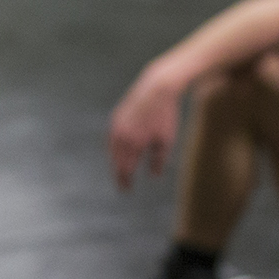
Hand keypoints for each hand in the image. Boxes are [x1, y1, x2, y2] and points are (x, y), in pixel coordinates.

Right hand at [107, 74, 182, 189]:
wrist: (156, 88)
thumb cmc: (165, 116)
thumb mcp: (166, 140)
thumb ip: (159, 160)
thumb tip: (154, 176)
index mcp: (134, 143)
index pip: (126, 168)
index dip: (126, 180)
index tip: (127, 190)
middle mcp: (121, 136)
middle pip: (116, 162)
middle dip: (119, 175)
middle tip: (122, 186)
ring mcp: (116, 126)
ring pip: (112, 150)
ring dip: (115, 162)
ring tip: (120, 172)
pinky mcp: (115, 118)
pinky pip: (112, 139)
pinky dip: (114, 149)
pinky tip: (119, 154)